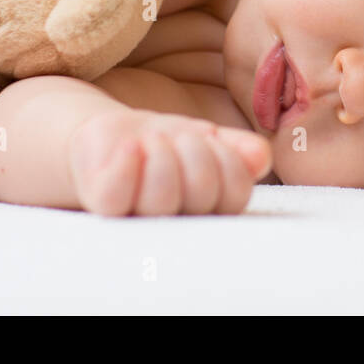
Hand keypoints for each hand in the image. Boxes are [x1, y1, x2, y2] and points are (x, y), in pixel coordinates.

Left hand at [67, 108, 271, 215]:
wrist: (109, 140)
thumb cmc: (164, 144)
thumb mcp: (206, 140)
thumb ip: (238, 149)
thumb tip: (260, 157)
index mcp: (207, 210)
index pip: (235, 193)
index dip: (229, 161)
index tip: (211, 141)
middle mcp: (174, 224)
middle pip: (202, 192)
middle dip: (196, 151)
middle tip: (179, 138)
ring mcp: (136, 218)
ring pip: (161, 196)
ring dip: (162, 152)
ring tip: (153, 140)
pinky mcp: (103, 205)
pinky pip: (116, 192)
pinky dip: (127, 162)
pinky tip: (132, 146)